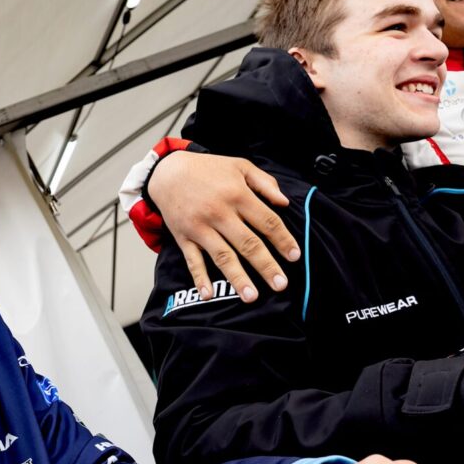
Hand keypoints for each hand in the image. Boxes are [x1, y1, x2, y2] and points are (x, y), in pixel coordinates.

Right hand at [149, 151, 299, 302]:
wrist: (168, 172)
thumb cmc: (207, 169)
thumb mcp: (240, 166)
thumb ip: (265, 183)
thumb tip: (285, 203)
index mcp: (237, 194)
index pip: (267, 221)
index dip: (283, 240)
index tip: (295, 256)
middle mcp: (219, 213)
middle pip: (248, 243)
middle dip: (266, 266)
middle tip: (281, 284)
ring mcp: (200, 227)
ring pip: (222, 256)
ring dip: (238, 278)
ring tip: (252, 297)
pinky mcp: (183, 237)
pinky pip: (192, 261)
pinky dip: (200, 278)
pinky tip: (209, 294)